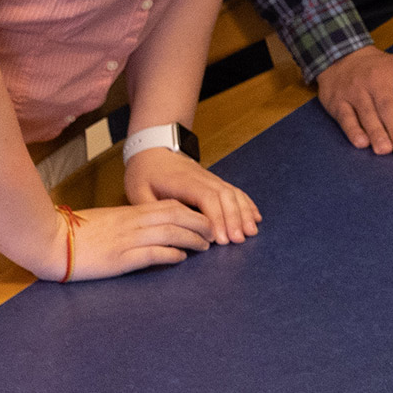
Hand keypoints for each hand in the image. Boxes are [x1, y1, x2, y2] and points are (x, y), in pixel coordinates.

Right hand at [42, 199, 214, 281]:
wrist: (49, 241)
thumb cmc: (74, 232)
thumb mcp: (106, 220)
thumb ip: (128, 222)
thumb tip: (148, 228)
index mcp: (129, 212)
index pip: (168, 206)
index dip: (191, 212)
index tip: (204, 218)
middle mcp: (132, 223)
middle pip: (176, 217)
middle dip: (200, 224)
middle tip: (214, 233)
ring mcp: (126, 240)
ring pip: (170, 233)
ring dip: (192, 239)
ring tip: (205, 246)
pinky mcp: (119, 258)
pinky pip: (152, 254)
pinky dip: (170, 255)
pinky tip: (180, 258)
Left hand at [120, 146, 261, 244]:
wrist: (153, 152)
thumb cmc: (144, 174)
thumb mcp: (138, 192)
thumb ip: (153, 211)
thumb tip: (169, 232)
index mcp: (183, 181)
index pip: (206, 198)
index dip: (215, 218)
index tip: (218, 238)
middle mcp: (202, 178)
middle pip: (225, 196)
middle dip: (234, 218)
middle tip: (238, 240)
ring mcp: (211, 178)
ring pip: (233, 193)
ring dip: (243, 213)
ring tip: (250, 232)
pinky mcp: (215, 182)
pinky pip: (235, 191)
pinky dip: (246, 204)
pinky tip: (254, 218)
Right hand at [314, 46, 392, 156]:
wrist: (346, 58)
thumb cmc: (383, 70)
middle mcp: (377, 79)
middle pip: (388, 107)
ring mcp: (355, 90)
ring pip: (367, 114)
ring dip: (377, 133)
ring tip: (385, 150)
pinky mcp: (338, 101)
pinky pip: (346, 117)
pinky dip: (354, 131)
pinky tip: (362, 143)